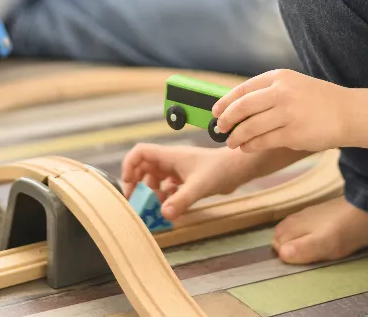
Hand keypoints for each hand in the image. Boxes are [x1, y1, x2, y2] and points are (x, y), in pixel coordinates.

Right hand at [121, 144, 245, 219]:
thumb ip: (181, 200)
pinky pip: (167, 187)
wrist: (238, 169)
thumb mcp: (199, 186)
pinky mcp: (185, 179)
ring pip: (155, 180)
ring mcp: (178, 170)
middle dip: (138, 185)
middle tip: (137, 203)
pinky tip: (170, 207)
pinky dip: (164, 197)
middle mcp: (170, 161)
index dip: (129, 166)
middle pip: (143, 168)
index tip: (129, 185)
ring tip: (153, 209)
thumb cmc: (219, 170)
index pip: (140, 153)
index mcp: (169, 156)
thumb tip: (163, 214)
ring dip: (151, 194)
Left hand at [213, 69, 348, 152]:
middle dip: (226, 120)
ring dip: (236, 136)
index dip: (225, 101)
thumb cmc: (319, 101)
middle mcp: (282, 92)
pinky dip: (250, 146)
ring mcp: (287, 113)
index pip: (243, 89)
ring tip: (232, 142)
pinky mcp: (293, 133)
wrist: (349, 113)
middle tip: (221, 129)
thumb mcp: (293, 85)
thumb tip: (236, 108)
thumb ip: (268, 93)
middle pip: (242, 107)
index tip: (216, 111)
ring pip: (250, 127)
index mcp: (279, 77)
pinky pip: (263, 141)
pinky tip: (246, 148)